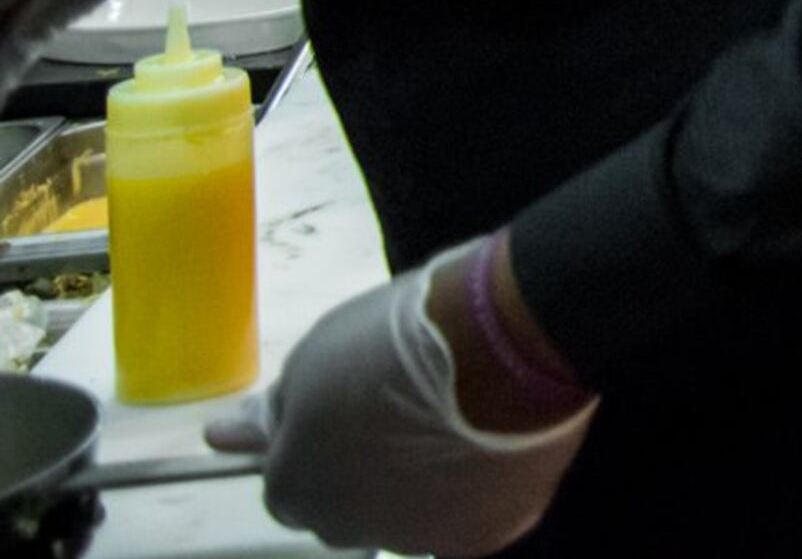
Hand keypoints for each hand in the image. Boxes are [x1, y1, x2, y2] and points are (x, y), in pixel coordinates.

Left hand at [210, 249, 592, 556]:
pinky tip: (492, 437)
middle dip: (363, 470)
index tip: (345, 406)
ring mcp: (420, 538)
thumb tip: (223, 436)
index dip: (313, 444)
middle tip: (400, 410)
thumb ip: (277, 408)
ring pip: (410, 515)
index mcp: (294, 489)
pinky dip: (475, 484)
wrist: (501, 343)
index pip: (286, 484)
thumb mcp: (317, 354)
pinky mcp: (488, 533)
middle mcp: (347, 530)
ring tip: (457, 415)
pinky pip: (471, 514)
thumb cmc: (394, 340)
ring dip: (419, 480)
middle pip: (346, 509)